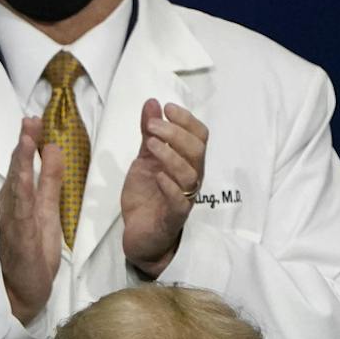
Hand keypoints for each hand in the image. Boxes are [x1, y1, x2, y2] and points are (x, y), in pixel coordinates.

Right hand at [0, 118, 64, 326]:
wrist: (23, 292)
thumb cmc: (34, 252)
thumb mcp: (48, 210)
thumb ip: (51, 181)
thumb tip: (54, 148)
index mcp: (20, 198)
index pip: (24, 165)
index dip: (29, 142)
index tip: (36, 119)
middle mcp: (12, 205)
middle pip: (17, 170)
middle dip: (23, 144)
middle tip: (30, 119)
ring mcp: (13, 220)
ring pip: (16, 186)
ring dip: (21, 162)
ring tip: (26, 138)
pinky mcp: (19, 236)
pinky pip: (20, 211)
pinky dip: (22, 191)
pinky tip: (25, 176)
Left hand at [122, 99, 207, 276]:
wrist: (139, 236)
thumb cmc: (147, 197)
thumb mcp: (144, 160)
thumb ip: (149, 134)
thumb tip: (152, 103)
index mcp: (187, 162)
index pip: (199, 136)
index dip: (186, 119)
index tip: (166, 108)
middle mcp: (191, 179)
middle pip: (197, 150)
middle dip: (175, 133)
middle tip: (150, 126)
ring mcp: (184, 198)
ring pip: (190, 174)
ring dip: (170, 155)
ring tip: (150, 144)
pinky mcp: (174, 217)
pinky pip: (180, 201)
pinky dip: (169, 185)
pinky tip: (157, 175)